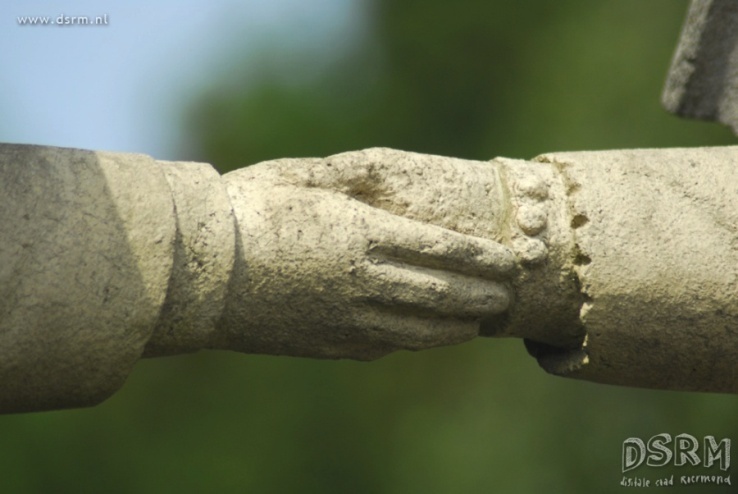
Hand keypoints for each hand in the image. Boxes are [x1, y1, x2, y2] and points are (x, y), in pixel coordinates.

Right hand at [215, 150, 514, 359]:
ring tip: (480, 320)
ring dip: (457, 324)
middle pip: (441, 291)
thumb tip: (379, 182)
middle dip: (482, 292)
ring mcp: (346, 317)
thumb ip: (343, 182)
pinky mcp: (326, 343)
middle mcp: (362, 279)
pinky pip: (384, 345)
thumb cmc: (242, 212)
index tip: (509, 260)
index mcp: (359, 233)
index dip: (481, 257)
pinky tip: (428, 337)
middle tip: (510, 291)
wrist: (197, 270)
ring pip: (420, 327)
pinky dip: (416, 341)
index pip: (441, 248)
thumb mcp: (294, 178)